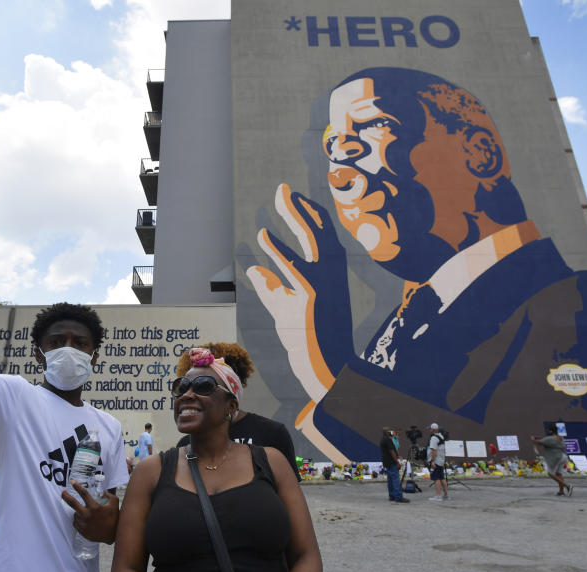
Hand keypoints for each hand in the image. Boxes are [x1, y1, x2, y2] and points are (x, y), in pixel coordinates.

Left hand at [61, 481, 118, 543]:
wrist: (113, 535)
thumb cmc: (114, 518)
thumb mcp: (115, 503)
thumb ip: (108, 495)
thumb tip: (101, 492)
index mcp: (95, 507)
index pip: (84, 494)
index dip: (77, 487)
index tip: (72, 482)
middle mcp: (87, 515)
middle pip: (72, 503)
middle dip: (66, 496)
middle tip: (63, 492)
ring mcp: (83, 524)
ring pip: (75, 514)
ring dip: (78, 511)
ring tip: (87, 514)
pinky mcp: (82, 531)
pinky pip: (76, 522)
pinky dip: (79, 520)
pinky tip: (86, 521)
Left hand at [245, 184, 353, 402]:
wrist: (326, 367)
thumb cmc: (308, 338)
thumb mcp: (285, 308)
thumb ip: (271, 286)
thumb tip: (253, 269)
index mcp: (331, 273)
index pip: (323, 235)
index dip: (307, 213)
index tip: (293, 198)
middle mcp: (332, 275)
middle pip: (319, 230)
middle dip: (300, 207)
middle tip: (283, 189)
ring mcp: (323, 285)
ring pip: (312, 241)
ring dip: (295, 215)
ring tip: (280, 197)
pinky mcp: (311, 298)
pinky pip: (294, 268)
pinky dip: (279, 250)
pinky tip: (264, 235)